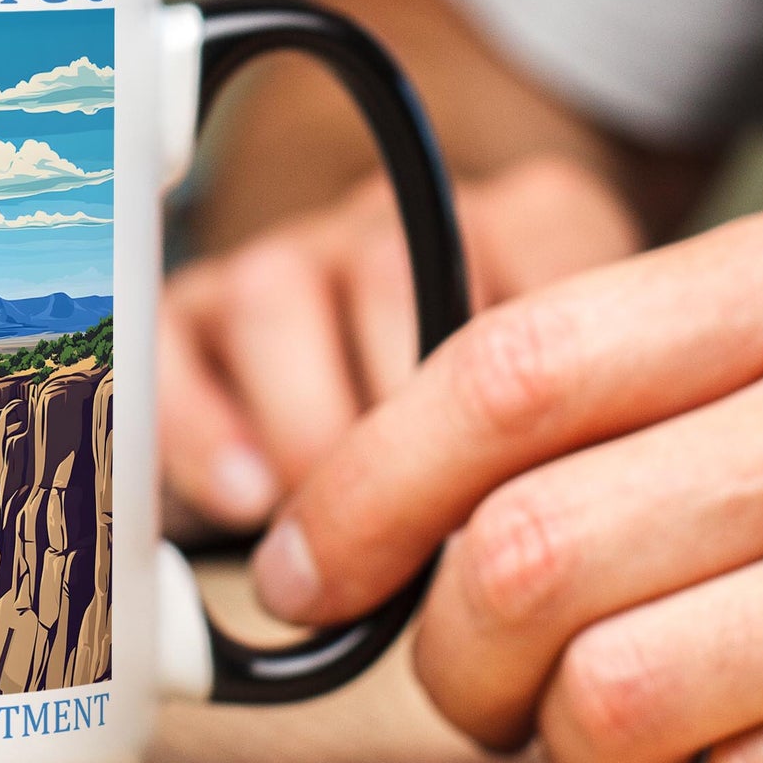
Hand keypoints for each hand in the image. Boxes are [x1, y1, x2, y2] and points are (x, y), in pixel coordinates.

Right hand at [160, 153, 641, 532]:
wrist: (426, 409)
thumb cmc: (527, 433)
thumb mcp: (594, 419)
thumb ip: (593, 446)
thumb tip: (556, 541)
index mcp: (525, 225)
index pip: (542, 267)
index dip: (531, 396)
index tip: (532, 500)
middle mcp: (402, 221)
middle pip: (387, 275)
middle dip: (404, 425)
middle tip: (428, 532)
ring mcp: (295, 256)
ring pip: (273, 295)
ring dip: (307, 430)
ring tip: (340, 532)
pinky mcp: (200, 312)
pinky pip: (168, 343)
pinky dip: (199, 427)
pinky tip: (248, 500)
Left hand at [247, 195, 762, 762]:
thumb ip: (704, 367)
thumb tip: (468, 481)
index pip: (504, 376)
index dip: (358, 493)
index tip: (302, 576)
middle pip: (527, 557)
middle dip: (445, 661)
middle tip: (474, 692)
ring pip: (621, 702)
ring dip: (573, 756)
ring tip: (625, 741)